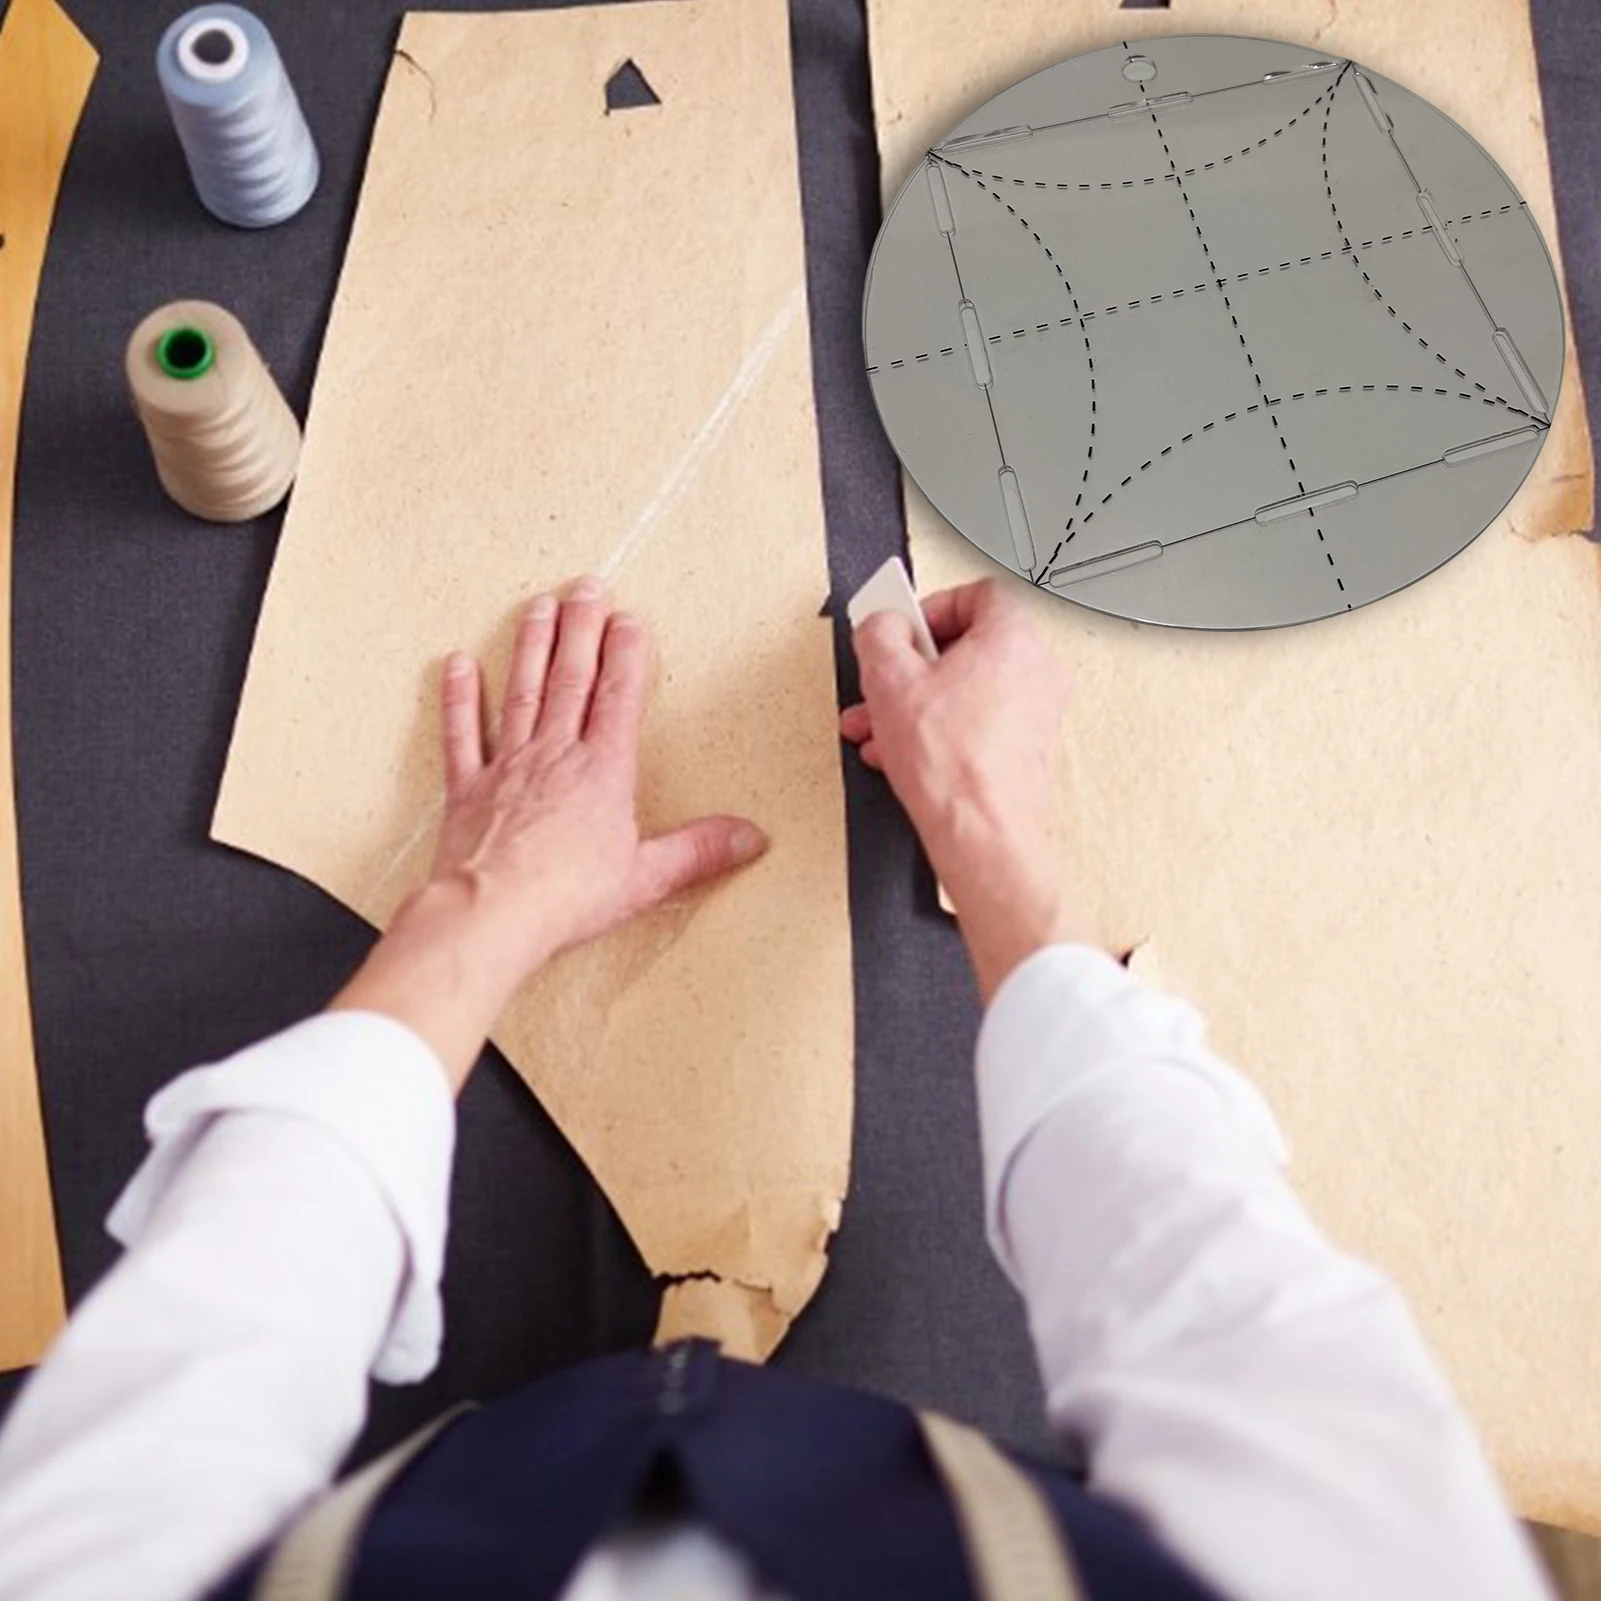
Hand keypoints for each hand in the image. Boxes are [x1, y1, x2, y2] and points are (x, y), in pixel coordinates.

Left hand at [332, 577, 767, 1086]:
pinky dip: (460, 698)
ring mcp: (508, 766)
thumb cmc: (566, 898)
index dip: (627, 653)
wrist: (491, 914)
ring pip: (522, 692)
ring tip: (538, 606)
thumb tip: (750, 838)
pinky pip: (463, 734)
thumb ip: (699, 851)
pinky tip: (458, 664)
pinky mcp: (467, 788)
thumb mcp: (646, 876)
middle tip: (586, 586)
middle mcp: (555, 755)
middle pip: (571, 679)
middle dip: (581, 629)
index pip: (619, 697)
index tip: (629, 617)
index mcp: (602, 772)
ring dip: (531, 646)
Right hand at [841, 578, 1096, 997]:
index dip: (930, 606)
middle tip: (883, 681)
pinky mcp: (1027, 750)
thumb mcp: (890, 680)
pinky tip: (900, 752)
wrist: (981, 834)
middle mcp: (1037, 670)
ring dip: (915, 704)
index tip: (901, 629)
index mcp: (1015, 637)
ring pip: (965, 690)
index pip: (977, 593)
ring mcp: (1037, 713)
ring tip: (878, 726)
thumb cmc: (953, 766)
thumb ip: (880, 634)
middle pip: (967, 647)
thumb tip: (883, 626)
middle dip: (911, 668)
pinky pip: (976, 723)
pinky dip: (938, 730)